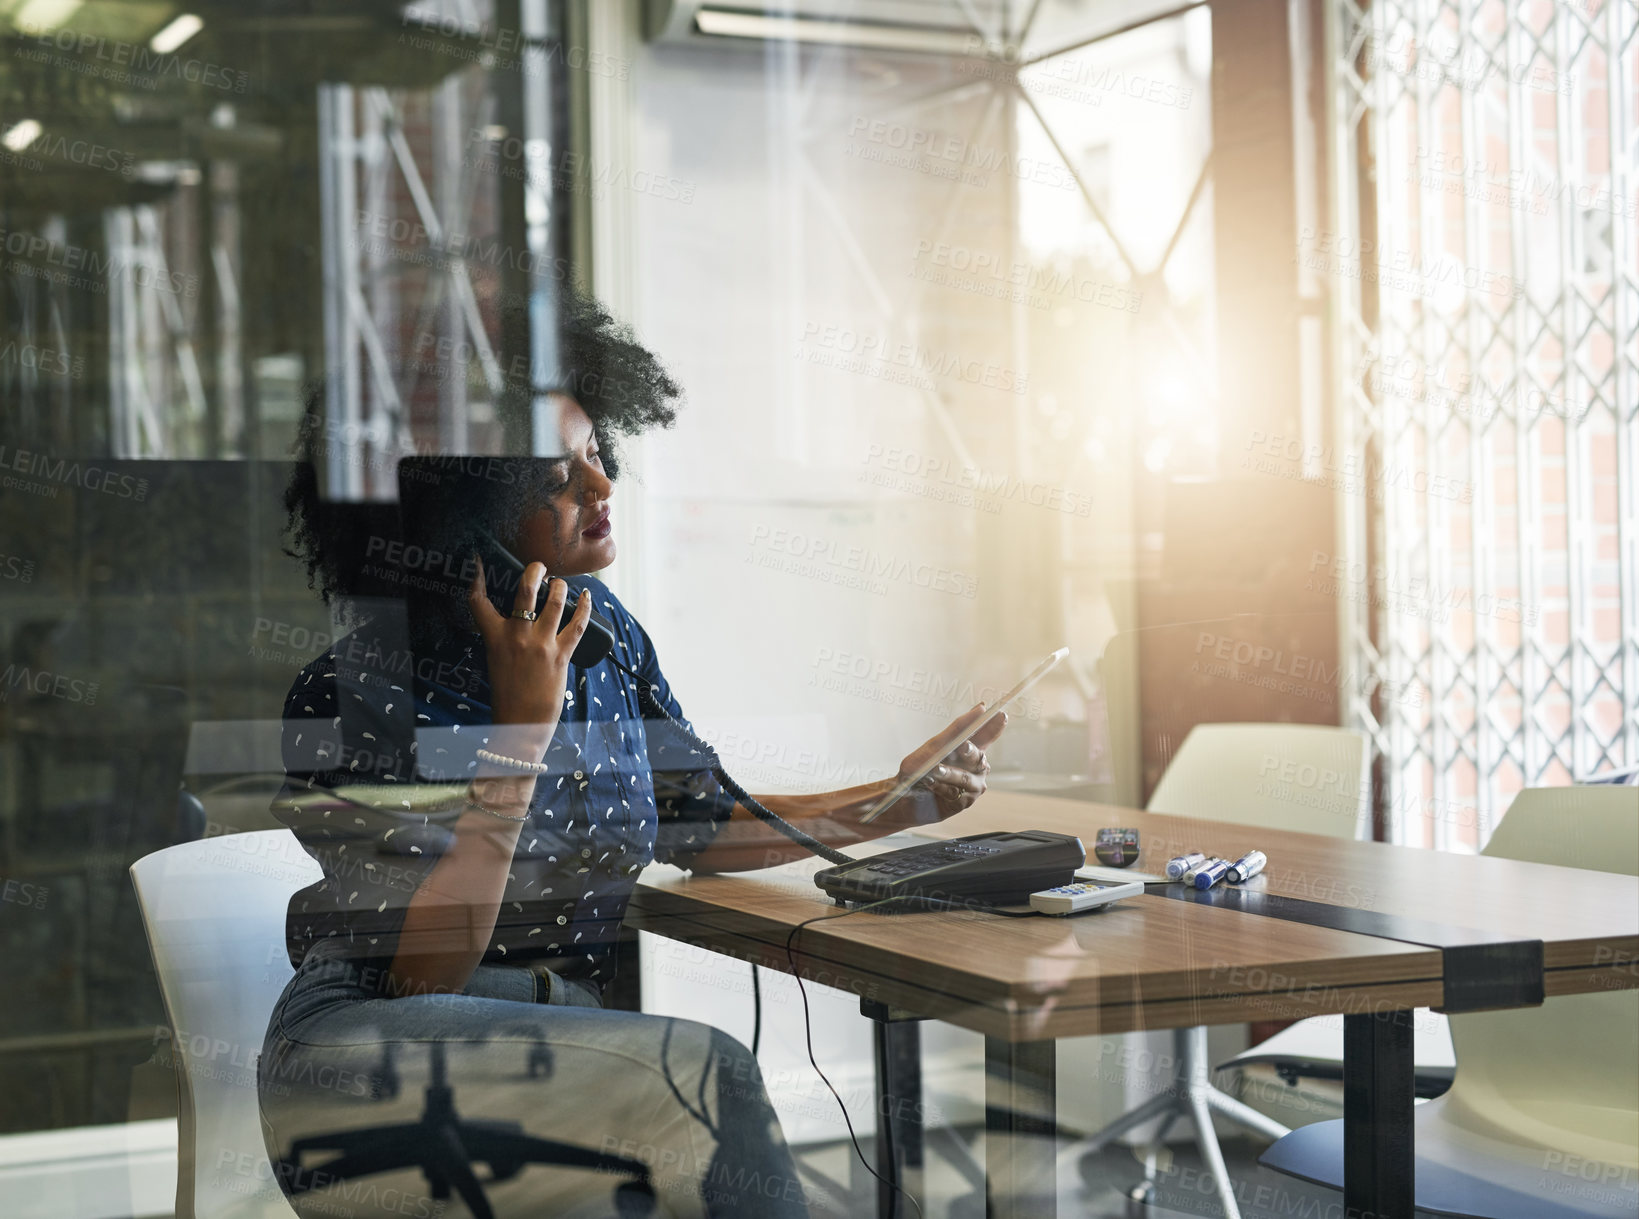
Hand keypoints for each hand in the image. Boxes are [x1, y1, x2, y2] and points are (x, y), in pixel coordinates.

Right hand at [467, 557, 590, 755]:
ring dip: (561, 587)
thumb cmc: (508, 695)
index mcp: (494, 638)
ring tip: (561, 584)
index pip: (478, 601)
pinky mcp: (561, 655)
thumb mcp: (497, 661)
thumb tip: (520, 619)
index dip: (476, 577)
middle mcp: (517, 636)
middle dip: (534, 570)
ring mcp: (541, 644)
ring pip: (555, 601)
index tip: (479, 561)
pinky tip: (587, 597)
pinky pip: (577, 624)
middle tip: (538, 566)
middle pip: (525, 590)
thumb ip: (505, 638)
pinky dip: (585, 608)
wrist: (521, 724)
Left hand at [894, 702, 1007, 820]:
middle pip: (978, 757)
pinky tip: (930, 784)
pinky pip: (955, 793)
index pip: (986, 736)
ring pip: (965, 777)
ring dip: (949, 773)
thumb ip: (954, 731)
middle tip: (962, 746)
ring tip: (935, 770)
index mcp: (969, 751)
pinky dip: (941, 787)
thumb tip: (980, 709)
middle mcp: (975, 768)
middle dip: (970, 751)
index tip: (1001, 714)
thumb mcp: (932, 747)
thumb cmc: (917, 769)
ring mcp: (972, 787)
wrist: (901, 797)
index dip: (995, 726)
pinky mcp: (963, 803)